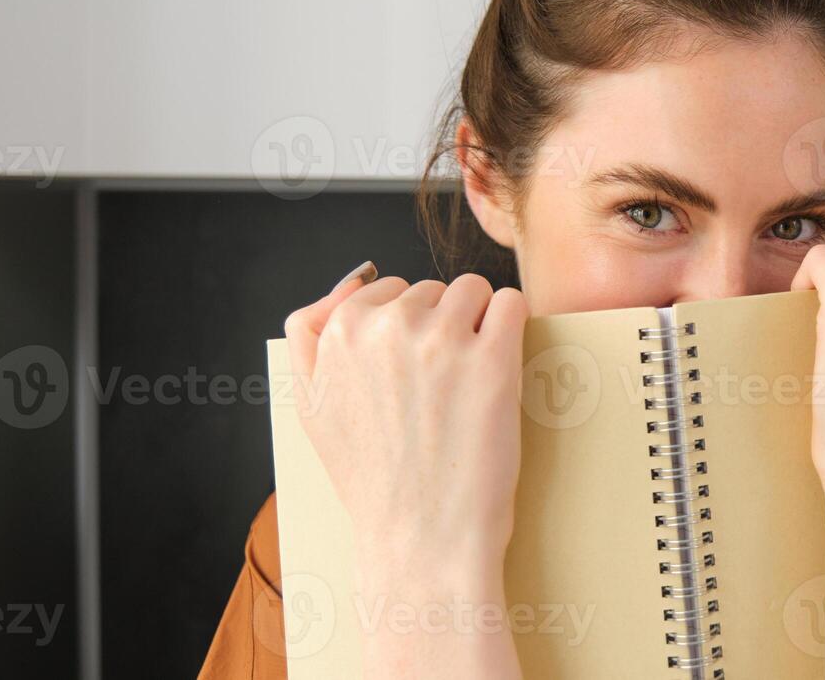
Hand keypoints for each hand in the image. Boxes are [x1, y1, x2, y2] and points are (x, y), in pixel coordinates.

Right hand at [283, 264, 530, 677]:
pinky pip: (512, 303)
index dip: (404, 329)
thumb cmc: (372, 480)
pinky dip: (513, 328)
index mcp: (340, 334)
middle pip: (431, 289)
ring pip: (473, 290)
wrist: (420, 541)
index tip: (410, 374)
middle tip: (438, 390)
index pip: (386, 289)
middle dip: (440, 327)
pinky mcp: (493, 359)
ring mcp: (441, 341)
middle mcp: (386, 328)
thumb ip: (311, 335)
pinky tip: (501, 368)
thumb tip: (350, 282)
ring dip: (479, 325)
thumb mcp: (312, 407)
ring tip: (468, 383)